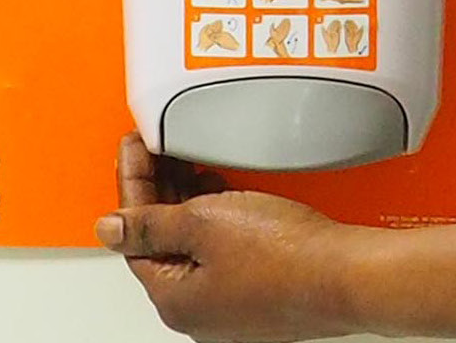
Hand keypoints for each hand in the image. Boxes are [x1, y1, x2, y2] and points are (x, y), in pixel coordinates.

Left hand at [100, 136, 363, 342]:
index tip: (136, 148)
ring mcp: (230, 303)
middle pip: (163, 241)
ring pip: (194, 244)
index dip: (132, 182)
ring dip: (188, 200)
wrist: (346, 274)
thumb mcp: (203, 223)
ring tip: (190, 159)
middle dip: (159, 189)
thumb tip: (110, 228)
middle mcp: (198, 309)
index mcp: (173, 298)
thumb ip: (151, 223)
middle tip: (158, 146)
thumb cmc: (285, 256)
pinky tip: (226, 191)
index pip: (134, 234)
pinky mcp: (258, 290)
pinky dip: (217, 217)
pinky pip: (222, 250)